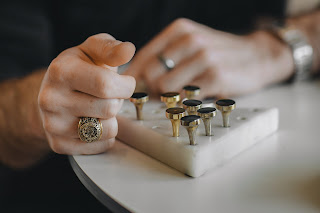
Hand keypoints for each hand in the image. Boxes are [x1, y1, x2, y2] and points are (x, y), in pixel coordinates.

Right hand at [38, 33, 135, 154]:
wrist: (52, 93)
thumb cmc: (78, 69)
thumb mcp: (92, 50)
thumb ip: (111, 49)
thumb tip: (128, 50)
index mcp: (61, 72)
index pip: (106, 85)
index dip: (125, 86)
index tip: (126, 83)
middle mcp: (52, 99)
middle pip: (109, 108)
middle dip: (118, 101)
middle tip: (108, 96)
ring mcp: (53, 125)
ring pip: (108, 130)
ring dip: (112, 119)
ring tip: (100, 108)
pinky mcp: (59, 144)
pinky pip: (101, 145)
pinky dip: (105, 135)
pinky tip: (94, 121)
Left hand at [126, 18, 293, 98]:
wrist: (257, 56)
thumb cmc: (218, 53)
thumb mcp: (191, 44)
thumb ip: (165, 57)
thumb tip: (136, 80)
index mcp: (179, 30)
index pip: (143, 56)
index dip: (134, 77)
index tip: (132, 90)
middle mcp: (190, 40)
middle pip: (151, 74)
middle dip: (153, 89)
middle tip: (163, 95)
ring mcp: (204, 57)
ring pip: (166, 88)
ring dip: (169, 97)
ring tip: (182, 95)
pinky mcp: (216, 77)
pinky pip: (186, 97)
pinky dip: (186, 102)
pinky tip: (195, 97)